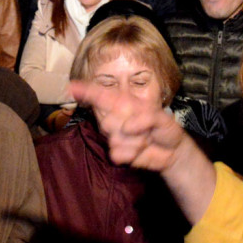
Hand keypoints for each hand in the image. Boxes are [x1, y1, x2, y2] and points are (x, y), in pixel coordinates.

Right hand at [70, 80, 216, 224]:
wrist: (172, 152)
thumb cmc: (165, 128)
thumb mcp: (162, 117)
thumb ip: (146, 117)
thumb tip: (128, 127)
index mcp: (123, 103)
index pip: (101, 95)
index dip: (85, 91)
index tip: (71, 87)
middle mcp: (116, 118)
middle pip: (107, 122)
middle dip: (128, 127)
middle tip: (146, 128)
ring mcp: (115, 136)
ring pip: (114, 139)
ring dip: (135, 142)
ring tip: (146, 139)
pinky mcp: (118, 153)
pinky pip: (116, 154)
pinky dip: (131, 154)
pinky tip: (140, 151)